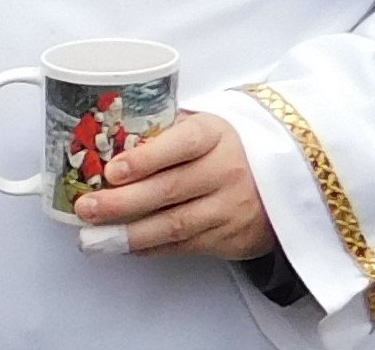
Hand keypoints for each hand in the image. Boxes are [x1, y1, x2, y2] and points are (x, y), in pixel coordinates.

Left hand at [71, 112, 276, 259]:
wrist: (287, 176)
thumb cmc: (224, 147)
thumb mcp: (201, 127)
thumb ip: (161, 133)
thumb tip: (104, 144)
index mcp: (214, 134)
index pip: (181, 144)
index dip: (145, 159)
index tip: (112, 170)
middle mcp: (226, 170)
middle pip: (170, 189)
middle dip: (122, 202)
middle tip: (87, 208)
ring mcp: (232, 206)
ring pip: (176, 224)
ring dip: (131, 234)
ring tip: (95, 237)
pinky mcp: (233, 237)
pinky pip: (186, 246)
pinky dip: (152, 247)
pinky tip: (126, 245)